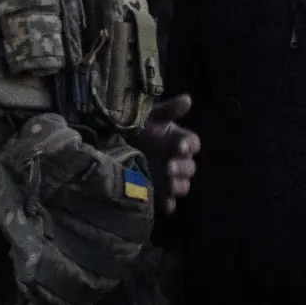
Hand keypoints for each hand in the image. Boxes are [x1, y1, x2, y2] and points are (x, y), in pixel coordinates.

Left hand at [133, 93, 200, 214]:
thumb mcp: (149, 115)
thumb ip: (168, 109)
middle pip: (189, 167)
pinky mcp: (158, 192)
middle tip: (169, 168)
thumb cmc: (135, 126)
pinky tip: (165, 205)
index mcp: (178, 140)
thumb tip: (188, 99)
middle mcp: (176, 160)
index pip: (192, 143)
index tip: (179, 147)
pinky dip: (169, 204)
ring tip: (169, 186)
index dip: (189, 146)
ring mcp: (168, 178)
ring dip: (179, 186)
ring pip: (182, 185)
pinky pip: (168, 202)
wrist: (112, 143)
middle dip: (182, 168)